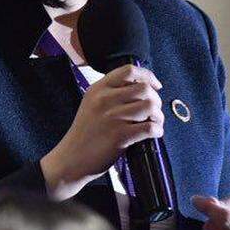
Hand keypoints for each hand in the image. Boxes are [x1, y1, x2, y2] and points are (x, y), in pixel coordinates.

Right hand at [41, 64, 163, 199]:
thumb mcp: (91, 104)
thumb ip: (111, 93)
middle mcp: (105, 100)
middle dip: (156, 100)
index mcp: (98, 89)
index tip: (155, 86)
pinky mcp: (119, 136)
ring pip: (149, 106)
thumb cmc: (84, 133)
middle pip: (144, 89)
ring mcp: (112, 118)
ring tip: (154, 123)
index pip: (129, 71)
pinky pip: (149, 128)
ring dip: (158, 115)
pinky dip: (157, 130)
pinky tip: (154, 134)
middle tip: (154, 111)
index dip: (148, 76)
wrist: (71, 159)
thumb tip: (141, 89)